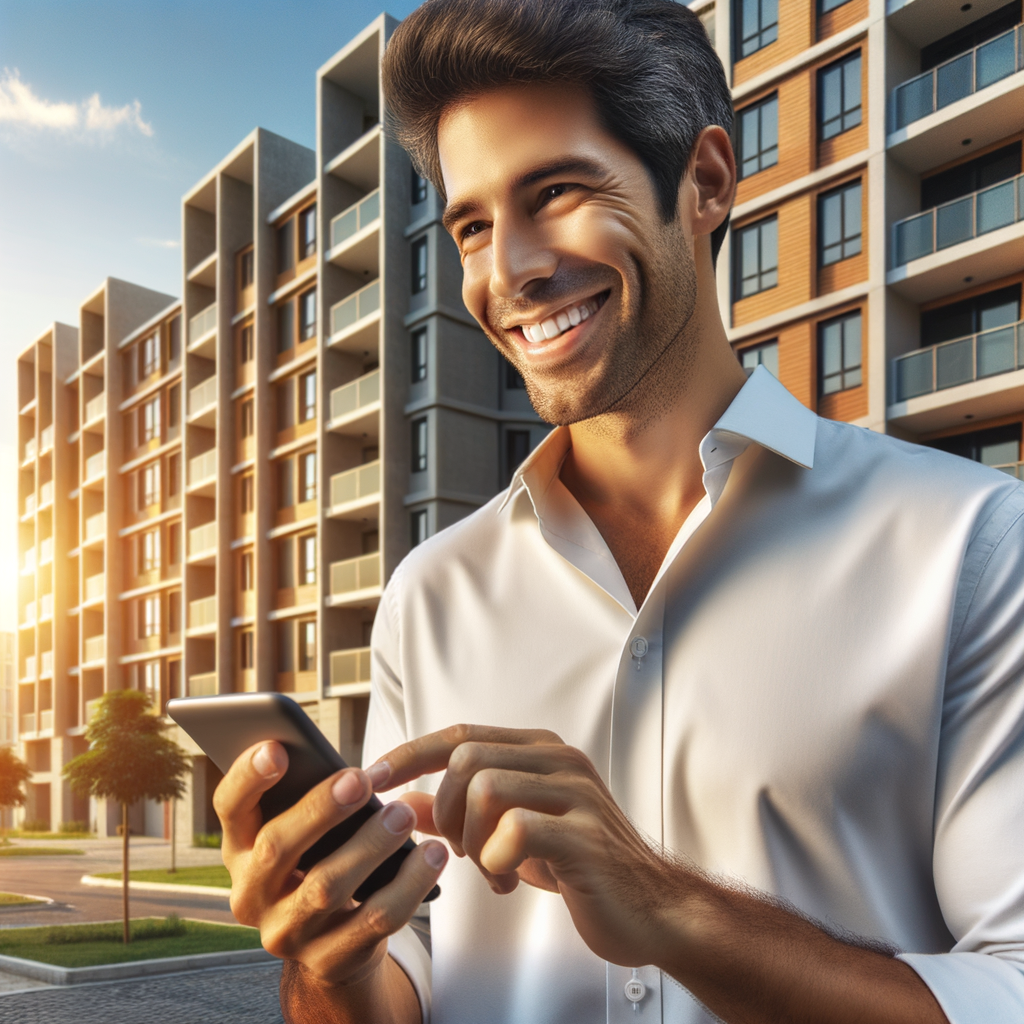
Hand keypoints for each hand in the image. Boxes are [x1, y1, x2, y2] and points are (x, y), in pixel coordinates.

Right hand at [214, 741, 447, 997]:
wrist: (337, 944)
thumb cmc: (324, 861)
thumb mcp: (307, 834)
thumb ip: (311, 801)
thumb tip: (356, 775)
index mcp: (241, 848)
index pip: (230, 807)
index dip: (248, 776)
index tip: (278, 748)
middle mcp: (251, 894)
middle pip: (276, 847)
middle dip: (320, 809)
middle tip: (360, 779)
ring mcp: (286, 934)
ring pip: (326, 887)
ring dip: (370, 844)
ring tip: (404, 813)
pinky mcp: (328, 961)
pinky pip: (373, 920)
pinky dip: (408, 883)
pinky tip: (433, 855)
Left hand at [370, 724, 675, 967]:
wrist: (649, 907)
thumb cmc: (575, 865)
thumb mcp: (507, 835)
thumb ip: (456, 814)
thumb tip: (401, 802)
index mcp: (539, 751)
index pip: (461, 734)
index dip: (410, 753)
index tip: (372, 778)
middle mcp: (559, 760)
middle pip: (467, 756)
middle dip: (446, 808)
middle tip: (461, 847)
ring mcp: (576, 792)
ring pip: (487, 787)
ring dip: (471, 837)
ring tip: (489, 866)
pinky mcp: (584, 834)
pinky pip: (516, 829)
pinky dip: (497, 860)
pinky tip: (509, 879)